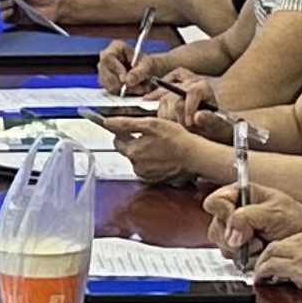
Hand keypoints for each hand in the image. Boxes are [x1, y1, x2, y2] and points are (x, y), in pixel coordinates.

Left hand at [95, 111, 209, 186]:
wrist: (194, 156)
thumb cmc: (176, 139)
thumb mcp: (151, 124)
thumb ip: (126, 123)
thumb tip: (107, 122)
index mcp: (132, 151)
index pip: (117, 140)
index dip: (125, 132)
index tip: (135, 128)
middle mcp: (136, 166)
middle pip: (127, 151)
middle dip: (135, 143)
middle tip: (152, 136)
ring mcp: (146, 175)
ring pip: (137, 160)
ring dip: (144, 152)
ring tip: (159, 146)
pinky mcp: (155, 180)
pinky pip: (147, 168)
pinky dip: (152, 161)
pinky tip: (162, 155)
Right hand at [96, 34, 145, 92]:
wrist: (146, 71)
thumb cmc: (146, 63)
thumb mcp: (147, 66)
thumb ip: (138, 72)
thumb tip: (127, 81)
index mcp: (116, 47)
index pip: (108, 58)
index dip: (115, 69)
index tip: (125, 80)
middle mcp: (106, 57)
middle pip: (106, 72)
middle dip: (120, 84)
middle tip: (136, 89)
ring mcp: (104, 69)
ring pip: (107, 83)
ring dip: (122, 90)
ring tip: (138, 90)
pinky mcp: (106, 80)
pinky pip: (109, 89)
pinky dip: (120, 92)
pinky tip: (132, 91)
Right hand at [150, 69, 219, 125]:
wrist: (215, 125)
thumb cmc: (218, 126)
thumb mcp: (219, 126)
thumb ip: (210, 121)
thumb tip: (198, 116)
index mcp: (204, 87)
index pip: (192, 93)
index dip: (188, 109)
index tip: (189, 124)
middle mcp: (191, 81)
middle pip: (175, 96)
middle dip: (176, 116)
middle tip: (182, 128)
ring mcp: (180, 83)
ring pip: (164, 96)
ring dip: (165, 114)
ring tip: (174, 125)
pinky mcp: (172, 86)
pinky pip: (160, 88)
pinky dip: (154, 95)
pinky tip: (148, 99)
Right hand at [208, 187, 301, 253]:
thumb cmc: (297, 219)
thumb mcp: (274, 213)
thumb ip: (248, 218)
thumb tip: (232, 233)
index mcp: (240, 195)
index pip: (214, 202)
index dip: (224, 214)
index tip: (239, 223)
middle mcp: (235, 212)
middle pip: (216, 228)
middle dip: (234, 238)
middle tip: (254, 238)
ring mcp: (237, 233)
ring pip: (223, 246)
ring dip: (242, 250)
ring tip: (262, 245)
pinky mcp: (241, 250)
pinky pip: (233, 258)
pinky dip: (247, 259)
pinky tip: (261, 253)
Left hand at [246, 214, 301, 302]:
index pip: (300, 235)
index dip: (291, 248)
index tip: (288, 259)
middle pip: (283, 241)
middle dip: (274, 254)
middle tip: (268, 268)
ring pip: (272, 250)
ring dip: (264, 263)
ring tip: (262, 275)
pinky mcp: (299, 265)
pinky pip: (271, 265)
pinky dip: (262, 273)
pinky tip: (262, 281)